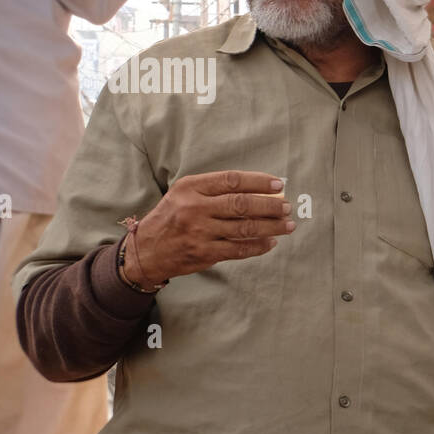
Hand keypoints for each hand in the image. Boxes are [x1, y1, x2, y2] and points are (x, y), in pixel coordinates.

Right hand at [125, 170, 293, 286]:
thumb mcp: (184, 194)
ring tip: (287, 225)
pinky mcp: (204, 253)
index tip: (278, 184)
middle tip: (287, 207)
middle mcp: (194, 208)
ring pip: (244, 228)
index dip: (258, 182)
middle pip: (241, 204)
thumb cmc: (172, 217)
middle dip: (270, 206)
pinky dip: (258, 246)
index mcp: (190, 188)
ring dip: (271, 227)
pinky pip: (239, 249)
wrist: (145, 250)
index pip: (231, 180)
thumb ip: (214, 190)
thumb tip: (258, 190)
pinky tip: (271, 242)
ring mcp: (200, 232)